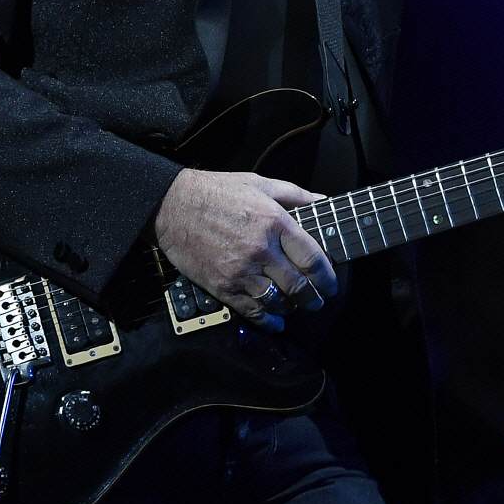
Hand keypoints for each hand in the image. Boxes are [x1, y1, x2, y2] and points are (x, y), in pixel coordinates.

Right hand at [153, 168, 336, 330]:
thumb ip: (295, 194)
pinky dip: (268, 320)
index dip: (327, 276)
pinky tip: (275, 321)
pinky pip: (252, 311)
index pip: (312, 258)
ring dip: (292, 308)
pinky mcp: (223, 286)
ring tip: (296, 307)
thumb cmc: (217, 191)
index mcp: (275, 222)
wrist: (172, 205)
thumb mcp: (260, 182)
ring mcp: (241, 271)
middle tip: (319, 300)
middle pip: (299, 285)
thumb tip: (324, 202)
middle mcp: (262, 250)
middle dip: (314, 297)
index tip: (331, 283)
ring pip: (278, 301)